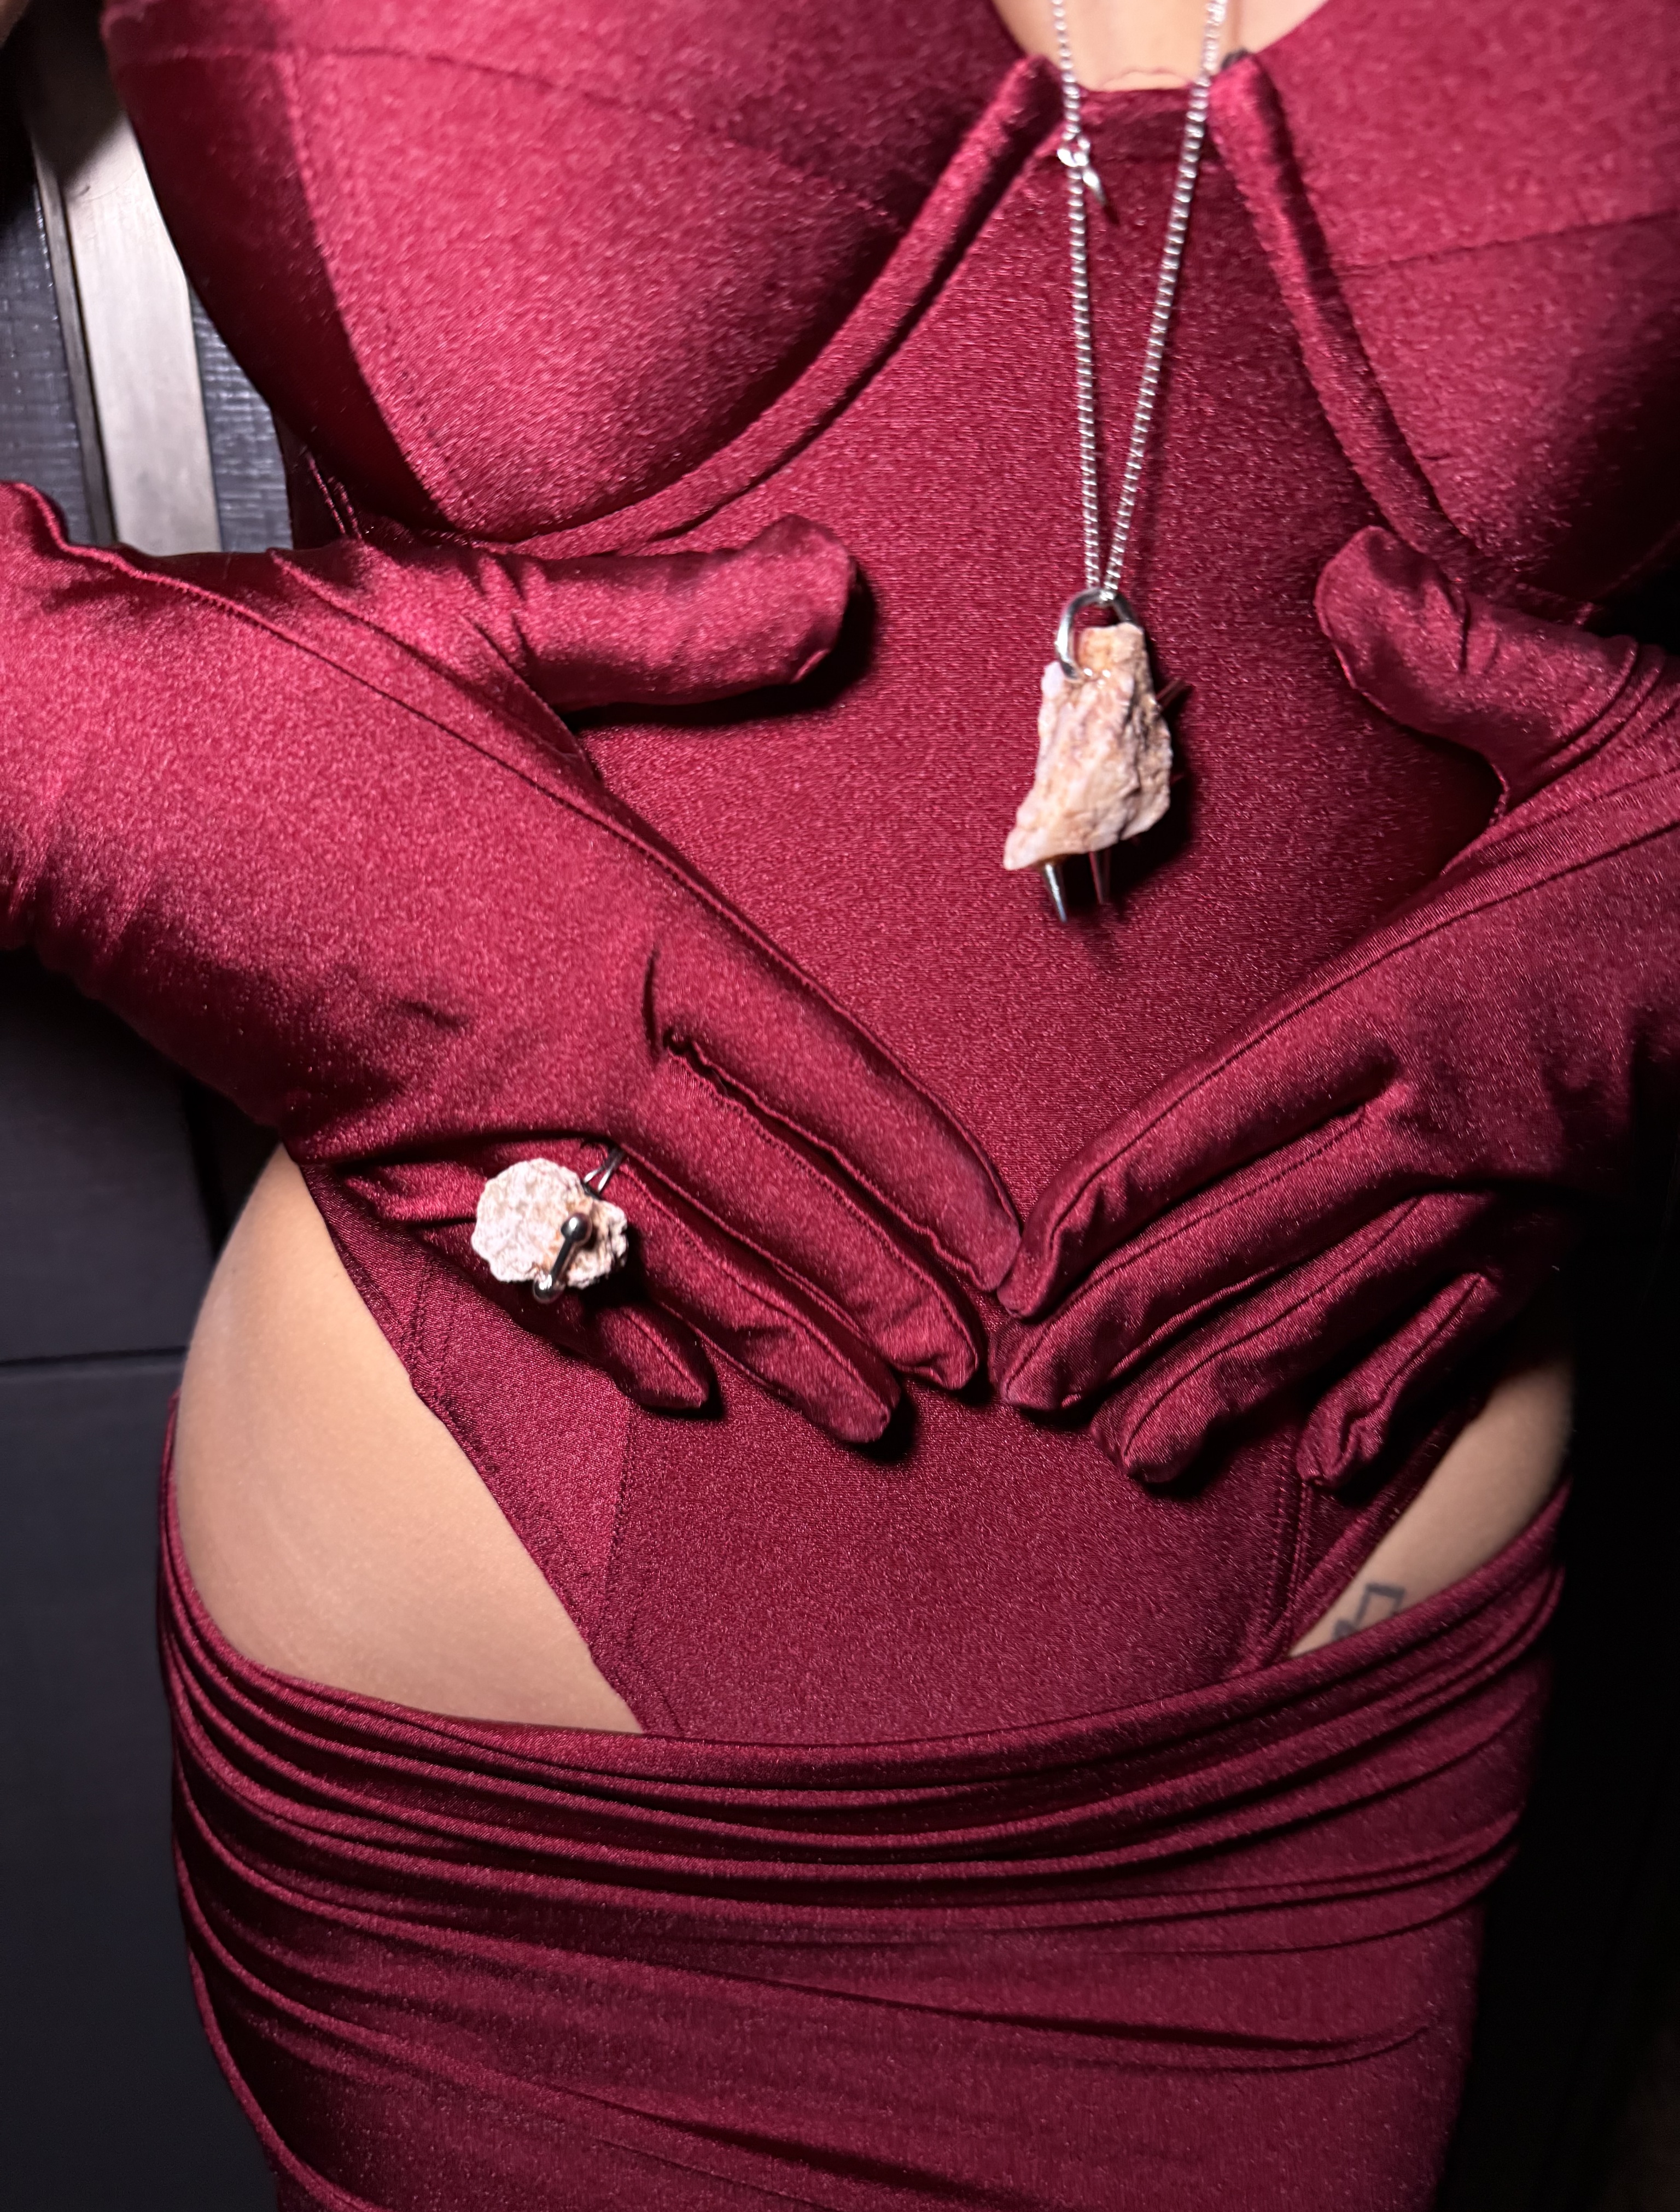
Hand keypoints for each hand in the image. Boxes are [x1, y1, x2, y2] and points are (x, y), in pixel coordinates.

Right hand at [0, 492, 1015, 1440]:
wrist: (70, 762)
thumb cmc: (268, 686)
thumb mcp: (496, 618)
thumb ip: (680, 627)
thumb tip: (831, 584)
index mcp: (621, 918)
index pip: (823, 1078)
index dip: (930, 1179)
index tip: (1008, 1255)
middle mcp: (564, 1041)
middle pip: (762, 1198)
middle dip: (876, 1293)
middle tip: (969, 1371)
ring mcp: (466, 1114)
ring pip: (656, 1259)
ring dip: (769, 1343)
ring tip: (858, 1411)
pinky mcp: (370, 1153)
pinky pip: (513, 1269)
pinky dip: (596, 1333)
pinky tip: (662, 1382)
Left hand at [996, 527, 1679, 1487]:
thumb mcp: (1584, 707)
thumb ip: (1447, 654)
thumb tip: (1342, 576)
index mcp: (1421, 996)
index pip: (1231, 1111)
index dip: (1127, 1193)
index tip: (1042, 1257)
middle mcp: (1454, 1113)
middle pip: (1262, 1233)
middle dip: (1143, 1316)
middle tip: (1042, 1389)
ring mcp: (1522, 1187)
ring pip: (1352, 1306)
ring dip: (1242, 1383)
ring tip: (1144, 1452)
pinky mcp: (1587, 1223)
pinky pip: (1479, 1333)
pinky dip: (1404, 1396)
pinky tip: (1336, 1459)